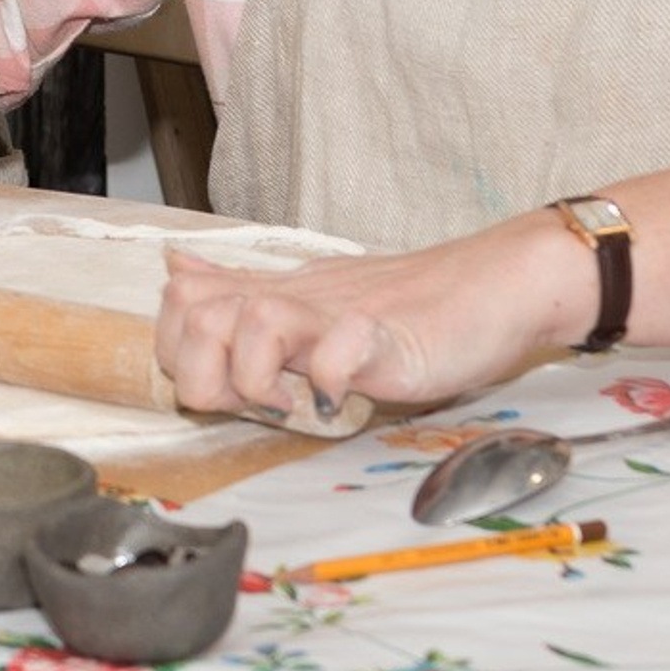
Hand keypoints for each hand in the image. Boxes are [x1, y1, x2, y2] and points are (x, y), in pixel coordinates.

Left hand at [154, 216, 579, 419]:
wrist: (494, 286)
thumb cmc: (410, 304)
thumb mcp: (311, 294)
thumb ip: (245, 290)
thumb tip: (177, 267)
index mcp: (277, 294)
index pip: (179, 300)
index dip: (175, 348)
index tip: (217, 385)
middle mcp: (296, 298)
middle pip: (195, 314)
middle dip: (200, 371)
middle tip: (245, 402)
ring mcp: (338, 313)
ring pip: (252, 322)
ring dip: (254, 376)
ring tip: (287, 404)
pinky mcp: (387, 336)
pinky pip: (339, 352)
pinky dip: (326, 382)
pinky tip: (335, 400)